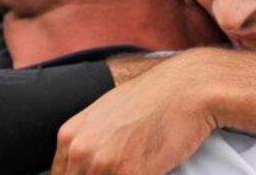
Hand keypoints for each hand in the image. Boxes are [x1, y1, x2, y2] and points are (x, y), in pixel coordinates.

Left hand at [52, 55, 215, 174]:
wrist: (186, 89)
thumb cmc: (151, 99)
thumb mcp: (104, 114)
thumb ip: (86, 143)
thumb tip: (82, 168)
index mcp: (69, 136)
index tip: (100, 174)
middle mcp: (81, 150)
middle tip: (121, 170)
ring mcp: (103, 164)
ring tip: (135, 167)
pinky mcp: (129, 173)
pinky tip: (148, 169)